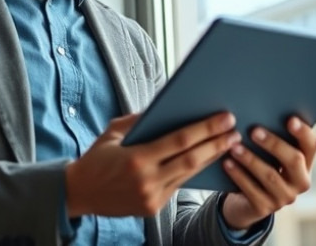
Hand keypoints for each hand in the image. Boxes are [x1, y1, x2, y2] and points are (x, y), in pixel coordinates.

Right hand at [66, 112, 241, 217]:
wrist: (79, 193)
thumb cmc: (96, 158)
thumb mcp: (113, 133)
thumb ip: (139, 120)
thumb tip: (166, 107)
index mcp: (136, 158)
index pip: (179, 141)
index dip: (205, 129)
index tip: (225, 118)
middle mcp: (147, 180)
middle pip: (192, 159)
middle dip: (217, 144)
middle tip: (236, 131)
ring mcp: (152, 197)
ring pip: (189, 174)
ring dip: (211, 158)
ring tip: (229, 144)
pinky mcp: (153, 208)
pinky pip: (179, 186)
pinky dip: (194, 172)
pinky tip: (208, 160)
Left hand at [220, 116, 315, 229]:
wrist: (244, 200)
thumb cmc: (259, 165)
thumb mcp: (268, 153)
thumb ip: (270, 136)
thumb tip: (256, 107)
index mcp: (305, 164)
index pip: (312, 146)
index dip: (303, 132)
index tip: (290, 119)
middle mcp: (300, 182)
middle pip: (294, 160)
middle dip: (274, 144)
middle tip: (254, 131)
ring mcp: (284, 198)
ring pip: (270, 176)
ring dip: (251, 159)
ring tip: (234, 146)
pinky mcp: (265, 209)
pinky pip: (252, 190)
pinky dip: (238, 175)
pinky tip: (226, 163)